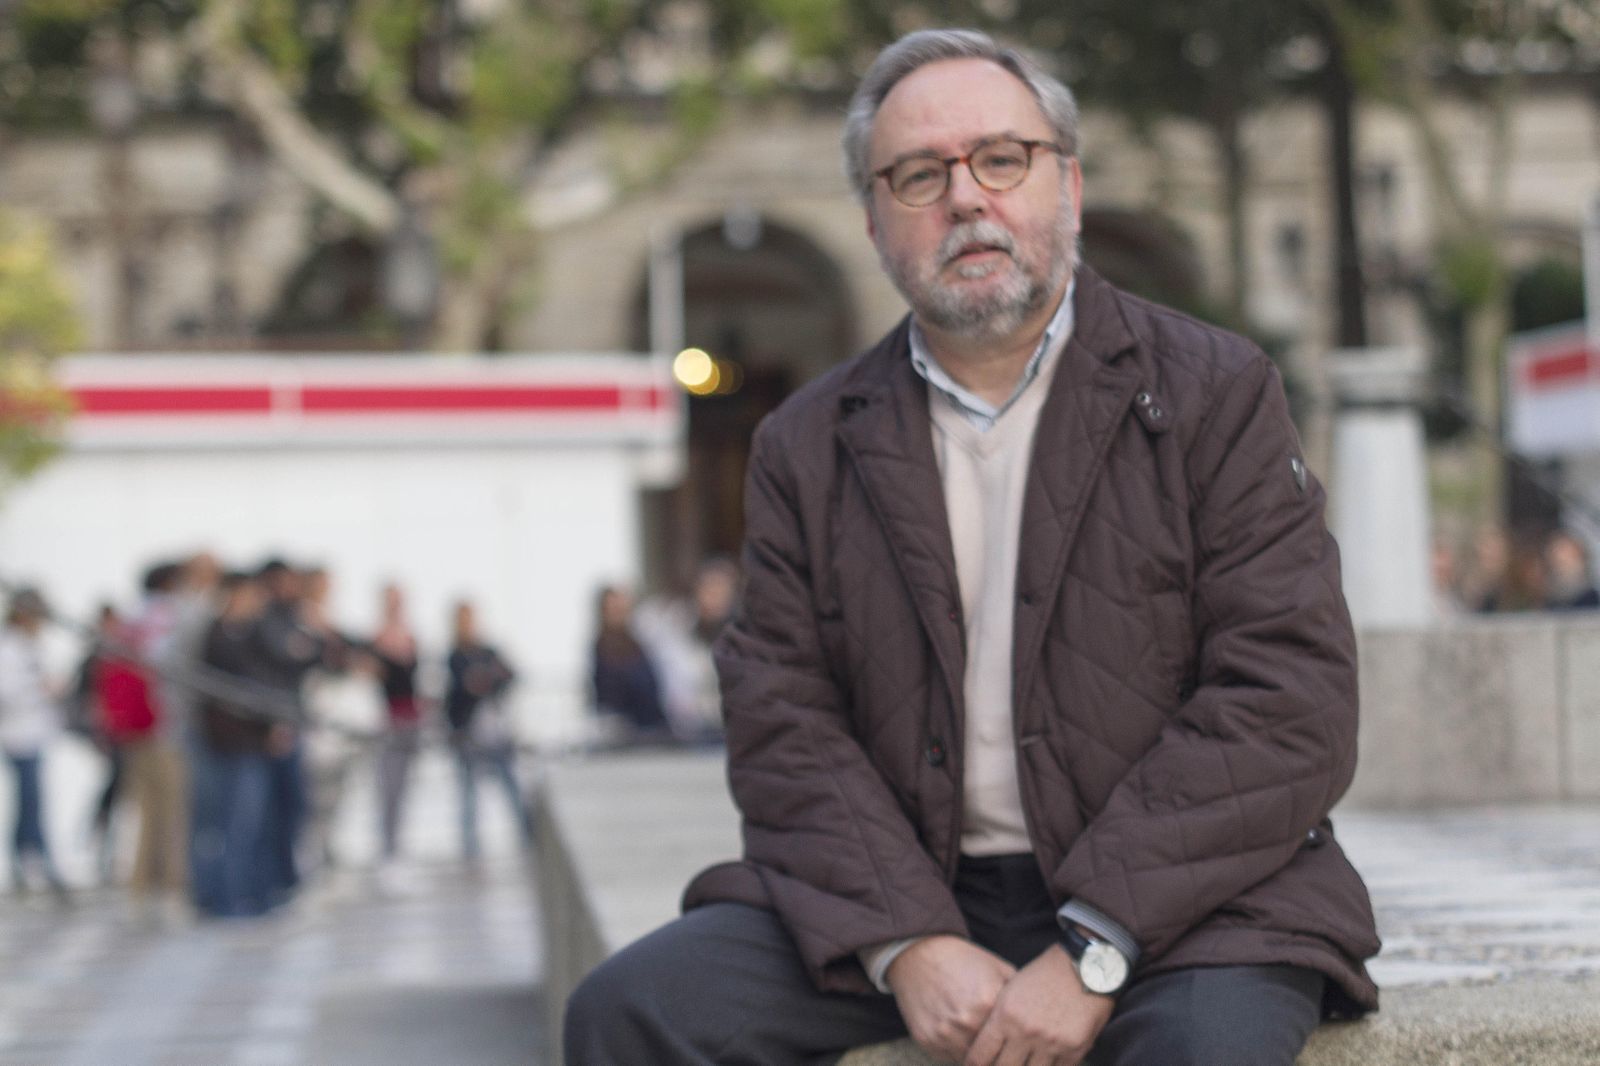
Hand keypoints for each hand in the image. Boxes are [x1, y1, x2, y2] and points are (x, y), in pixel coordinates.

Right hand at [888, 936, 1015, 1061]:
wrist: (920, 953)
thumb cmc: (963, 960)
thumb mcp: (998, 968)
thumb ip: (1019, 995)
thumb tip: (1036, 1019)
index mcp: (989, 1004)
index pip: (1011, 1041)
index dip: (1014, 1044)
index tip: (1017, 1046)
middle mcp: (967, 1022)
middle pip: (992, 1055)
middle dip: (997, 1053)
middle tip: (1001, 1050)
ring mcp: (945, 1033)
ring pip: (970, 1061)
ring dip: (977, 1055)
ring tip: (980, 1043)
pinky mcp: (927, 1039)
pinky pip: (949, 1058)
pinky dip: (956, 1052)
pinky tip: (960, 1037)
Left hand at [963, 944, 1114, 1065]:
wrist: (1083, 967)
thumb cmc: (1044, 976)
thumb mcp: (1011, 990)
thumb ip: (997, 1019)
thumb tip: (986, 1046)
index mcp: (1005, 1016)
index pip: (980, 1055)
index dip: (973, 1065)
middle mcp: (1025, 1032)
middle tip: (998, 1064)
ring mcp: (1050, 1043)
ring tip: (1022, 1062)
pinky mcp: (1073, 1049)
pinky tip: (1044, 1062)